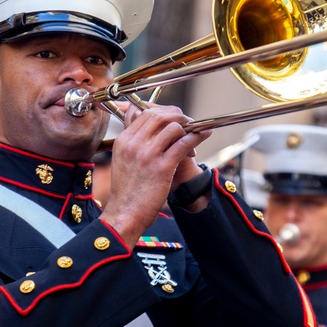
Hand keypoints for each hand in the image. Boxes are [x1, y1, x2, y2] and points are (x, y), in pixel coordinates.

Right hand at [100, 104, 211, 242]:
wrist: (125, 214)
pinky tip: (204, 135)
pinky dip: (197, 137)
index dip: (164, 113)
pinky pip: (183, 143)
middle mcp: (134, 144)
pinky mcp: (162, 167)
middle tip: (188, 123)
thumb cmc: (127, 191)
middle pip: (160, 116)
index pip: (145, 113)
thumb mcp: (121, 160)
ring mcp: (147, 155)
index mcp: (124, 141)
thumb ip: (131, 140)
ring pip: (173, 127)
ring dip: (188, 129)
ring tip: (193, 137)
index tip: (175, 119)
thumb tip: (135, 116)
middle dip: (178, 116)